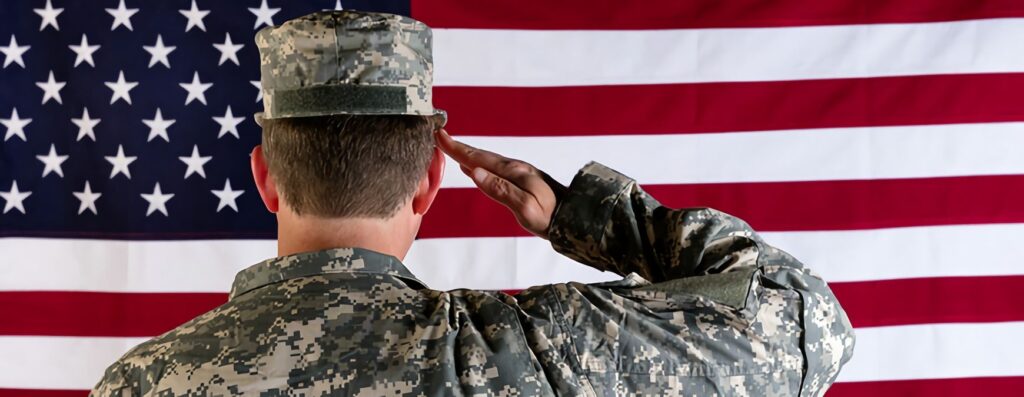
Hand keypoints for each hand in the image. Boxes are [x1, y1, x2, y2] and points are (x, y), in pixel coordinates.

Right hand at [435, 129, 565, 238]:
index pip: (478, 158)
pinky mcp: (522, 181)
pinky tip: (474, 168)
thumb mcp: (524, 207)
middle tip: (440, 137)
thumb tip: (475, 172)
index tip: (440, 136)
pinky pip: (494, 168)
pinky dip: (480, 164)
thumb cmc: (550, 217)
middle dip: (459, 147)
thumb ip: (500, 189)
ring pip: (487, 161)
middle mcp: (515, 168)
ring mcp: (519, 174)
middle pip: (481, 155)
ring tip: (452, 150)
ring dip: (468, 154)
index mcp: (513, 172)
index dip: (457, 148)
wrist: (575, 217)